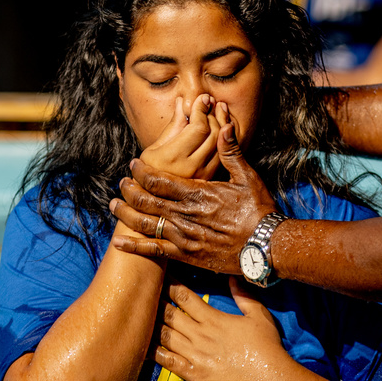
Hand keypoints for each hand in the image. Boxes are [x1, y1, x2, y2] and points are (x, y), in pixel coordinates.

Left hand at [109, 115, 277, 272]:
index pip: (160, 180)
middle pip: (148, 201)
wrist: (268, 246)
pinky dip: (135, 246)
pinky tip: (119, 242)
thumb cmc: (259, 210)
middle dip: (130, 191)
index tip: (133, 165)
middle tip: (121, 183)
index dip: (142, 172)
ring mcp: (185, 237)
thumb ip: (231, 152)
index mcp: (198, 193)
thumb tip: (224, 124)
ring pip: (147, 224)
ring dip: (127, 214)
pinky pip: (155, 251)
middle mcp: (186, 214)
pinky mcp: (187, 255)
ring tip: (113, 206)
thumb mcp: (248, 177)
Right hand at [139, 95, 222, 179]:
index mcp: (173, 157)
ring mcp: (204, 175)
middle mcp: (192, 167)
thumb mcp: (154, 148)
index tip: (202, 98)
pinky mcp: (211, 179)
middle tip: (211, 101)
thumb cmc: (149, 171)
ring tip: (219, 109)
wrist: (154, 200)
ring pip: (223, 143)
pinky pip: (225, 154)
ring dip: (223, 122)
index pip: (198, 127)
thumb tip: (182, 102)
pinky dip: (226, 137)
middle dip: (214, 113)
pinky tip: (223, 126)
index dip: (202, 109)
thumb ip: (173, 126)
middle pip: (214, 133)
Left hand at [157, 277, 320, 380]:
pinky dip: (156, 352)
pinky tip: (147, 344)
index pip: (185, 298)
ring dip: (155, 324)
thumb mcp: (257, 313)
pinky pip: (169, 362)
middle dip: (158, 302)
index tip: (162, 278)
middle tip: (148, 294)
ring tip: (145, 315)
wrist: (270, 373)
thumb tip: (232, 278)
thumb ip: (243, 295)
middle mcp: (201, 336)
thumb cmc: (265, 342)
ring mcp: (196, 356)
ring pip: (167, 336)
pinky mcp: (194, 373)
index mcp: (213, 319)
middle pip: (171, 315)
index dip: (171, 286)